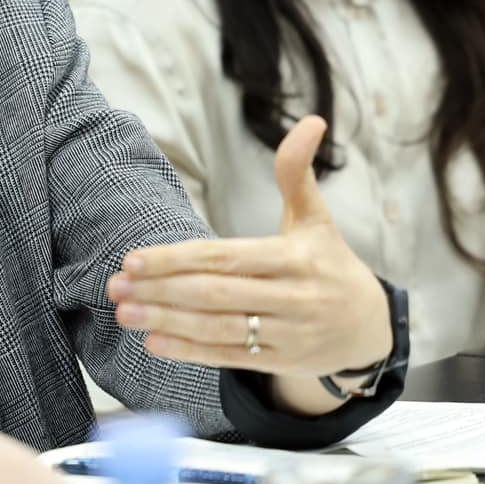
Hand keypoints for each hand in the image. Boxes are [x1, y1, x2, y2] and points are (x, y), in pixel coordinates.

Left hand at [105, 116, 391, 384]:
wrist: (370, 329)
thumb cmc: (331, 264)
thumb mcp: (317, 219)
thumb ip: (298, 173)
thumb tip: (312, 121)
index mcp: (295, 259)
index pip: (225, 258)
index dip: (176, 259)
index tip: (133, 259)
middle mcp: (292, 299)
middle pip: (215, 295)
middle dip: (160, 290)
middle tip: (114, 286)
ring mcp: (286, 335)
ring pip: (218, 329)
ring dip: (166, 322)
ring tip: (123, 313)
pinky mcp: (280, 362)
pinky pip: (229, 357)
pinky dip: (190, 351)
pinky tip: (153, 342)